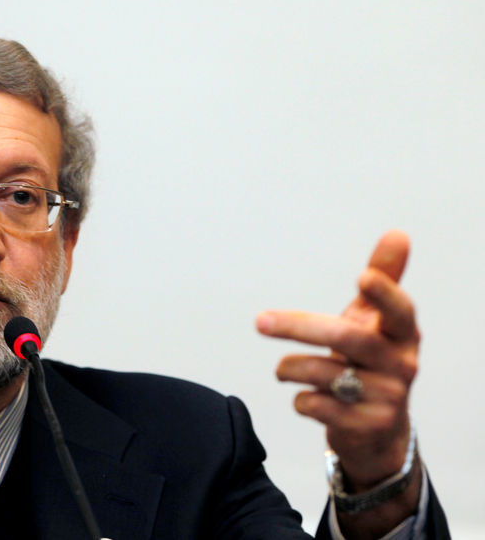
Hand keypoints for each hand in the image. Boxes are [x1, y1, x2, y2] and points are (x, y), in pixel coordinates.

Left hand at [256, 231, 420, 526]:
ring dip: (290, 368)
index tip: (362, 277)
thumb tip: (397, 232)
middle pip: (347, 338)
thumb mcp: (374, 322)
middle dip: (297, 326)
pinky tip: (306, 398)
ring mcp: (387, 398)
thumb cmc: (369, 361)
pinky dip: (300, 399)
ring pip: (324, 373)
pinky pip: (316, 405)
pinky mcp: (366, 426)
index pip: (399, 311)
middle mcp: (402, 365)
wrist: (376, 430)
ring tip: (283, 369)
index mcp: (402, 334)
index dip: (384, 294)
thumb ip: (382, 279)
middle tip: (260, 320)